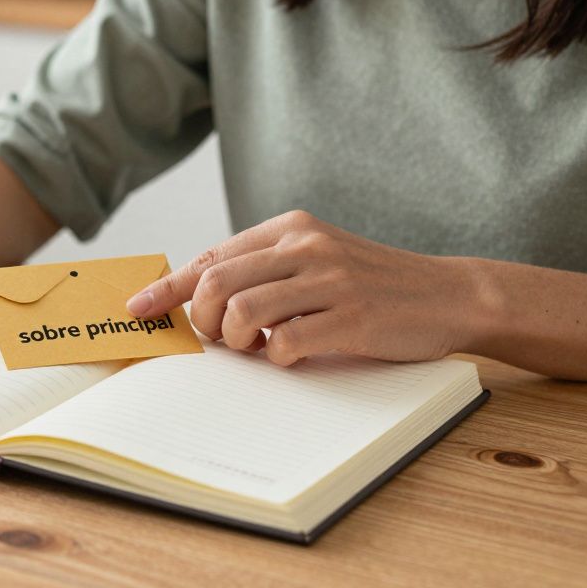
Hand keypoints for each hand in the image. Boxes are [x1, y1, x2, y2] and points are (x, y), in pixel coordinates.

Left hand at [126, 211, 481, 365]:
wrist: (448, 294)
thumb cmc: (372, 283)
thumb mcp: (316, 258)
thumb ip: (265, 269)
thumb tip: (199, 297)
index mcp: (291, 229)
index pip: (211, 257)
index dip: (168, 287)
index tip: (138, 309)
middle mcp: (307, 247)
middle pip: (217, 284)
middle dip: (204, 321)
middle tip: (221, 339)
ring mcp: (330, 281)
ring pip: (244, 313)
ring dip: (238, 342)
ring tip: (257, 348)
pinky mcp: (351, 318)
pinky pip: (285, 344)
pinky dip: (277, 358)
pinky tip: (292, 355)